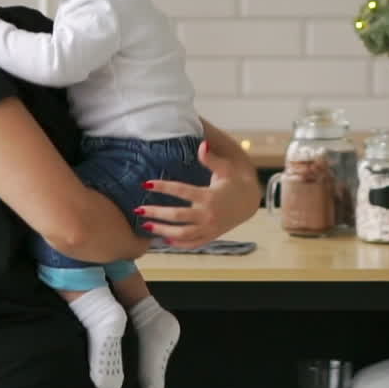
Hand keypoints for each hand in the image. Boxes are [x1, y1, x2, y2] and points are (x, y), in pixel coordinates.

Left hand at [138, 139, 259, 248]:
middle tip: (138, 209)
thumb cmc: (234, 181)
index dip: (163, 187)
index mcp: (210, 196)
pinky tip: (164, 240)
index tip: (146, 184)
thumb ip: (211, 159)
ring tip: (145, 226)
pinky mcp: (211, 236)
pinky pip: (192, 243)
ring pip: (182, 233)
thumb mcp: (225, 168)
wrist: (250, 201)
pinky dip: (178, 243)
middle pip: (178, 216)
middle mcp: (209, 214)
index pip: (181, 191)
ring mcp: (210, 228)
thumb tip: (202, 144)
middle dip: (157, 213)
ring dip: (162, 230)